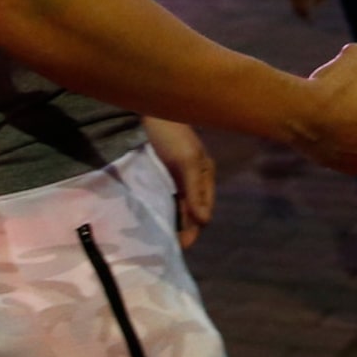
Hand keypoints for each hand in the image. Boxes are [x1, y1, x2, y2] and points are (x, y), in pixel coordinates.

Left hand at [144, 117, 215, 247]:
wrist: (151, 109)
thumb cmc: (172, 133)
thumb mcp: (185, 161)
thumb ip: (195, 190)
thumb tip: (204, 222)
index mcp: (206, 175)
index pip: (204, 210)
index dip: (194, 229)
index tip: (181, 245)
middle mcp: (195, 178)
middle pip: (193, 210)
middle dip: (185, 228)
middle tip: (170, 247)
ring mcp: (179, 175)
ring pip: (180, 205)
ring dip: (174, 220)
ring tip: (162, 237)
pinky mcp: (164, 173)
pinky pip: (168, 196)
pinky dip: (165, 209)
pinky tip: (155, 217)